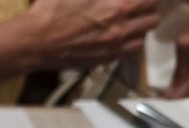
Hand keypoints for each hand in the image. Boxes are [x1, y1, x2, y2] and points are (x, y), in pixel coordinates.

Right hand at [28, 0, 160, 67]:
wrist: (35, 41)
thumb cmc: (52, 10)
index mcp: (117, 5)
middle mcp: (121, 28)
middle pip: (153, 17)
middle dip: (147, 8)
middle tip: (136, 4)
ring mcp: (113, 47)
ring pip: (144, 37)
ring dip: (140, 27)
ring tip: (130, 21)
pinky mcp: (104, 60)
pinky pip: (129, 52)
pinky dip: (129, 43)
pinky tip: (118, 36)